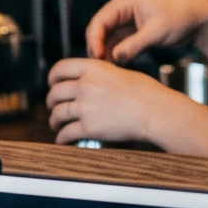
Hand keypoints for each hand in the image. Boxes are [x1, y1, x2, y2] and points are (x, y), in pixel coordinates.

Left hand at [46, 56, 171, 147]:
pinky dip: (62, 137)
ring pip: (58, 113)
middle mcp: (86, 86)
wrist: (157, 112)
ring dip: (54, 120)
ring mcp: (86, 107)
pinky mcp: (90, 127)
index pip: (60, 69)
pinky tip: (62, 139)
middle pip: (55, 93)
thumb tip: (83, 81)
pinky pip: (67, 133)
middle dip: (51, 101)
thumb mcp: (118, 72)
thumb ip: (97, 75)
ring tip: (55, 123)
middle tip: (53, 106)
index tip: (52, 84)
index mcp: (93, 69)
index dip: (52, 77)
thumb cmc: (145, 93)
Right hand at [83, 0, 207, 64]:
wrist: (197, 20)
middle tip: (100, 68)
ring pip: (106, 40)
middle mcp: (120, 11)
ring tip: (108, 71)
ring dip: (106, 54)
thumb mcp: (156, 32)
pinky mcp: (130, 34)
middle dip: (98, 49)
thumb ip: (134, 45)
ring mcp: (124, 23)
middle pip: (99, 31)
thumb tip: (114, 57)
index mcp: (123, 3)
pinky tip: (116, 68)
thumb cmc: (179, 18)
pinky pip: (116, 45)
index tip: (97, 57)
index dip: (95, 40)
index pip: (100, 21)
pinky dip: (115, 56)